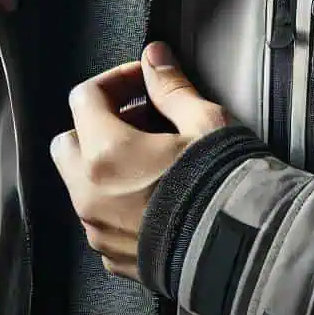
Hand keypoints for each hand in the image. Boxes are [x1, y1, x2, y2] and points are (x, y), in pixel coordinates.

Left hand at [51, 42, 234, 280]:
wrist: (245, 252)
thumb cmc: (225, 187)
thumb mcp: (205, 124)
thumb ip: (171, 88)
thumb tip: (155, 59)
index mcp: (107, 153)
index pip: (85, 98)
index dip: (115, 81)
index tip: (141, 82)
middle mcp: (91, 193)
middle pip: (68, 143)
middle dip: (96, 127)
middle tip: (138, 124)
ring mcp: (99, 229)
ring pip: (80, 185)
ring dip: (104, 167)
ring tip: (150, 165)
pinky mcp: (113, 256)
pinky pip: (100, 220)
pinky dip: (117, 205)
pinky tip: (155, 200)